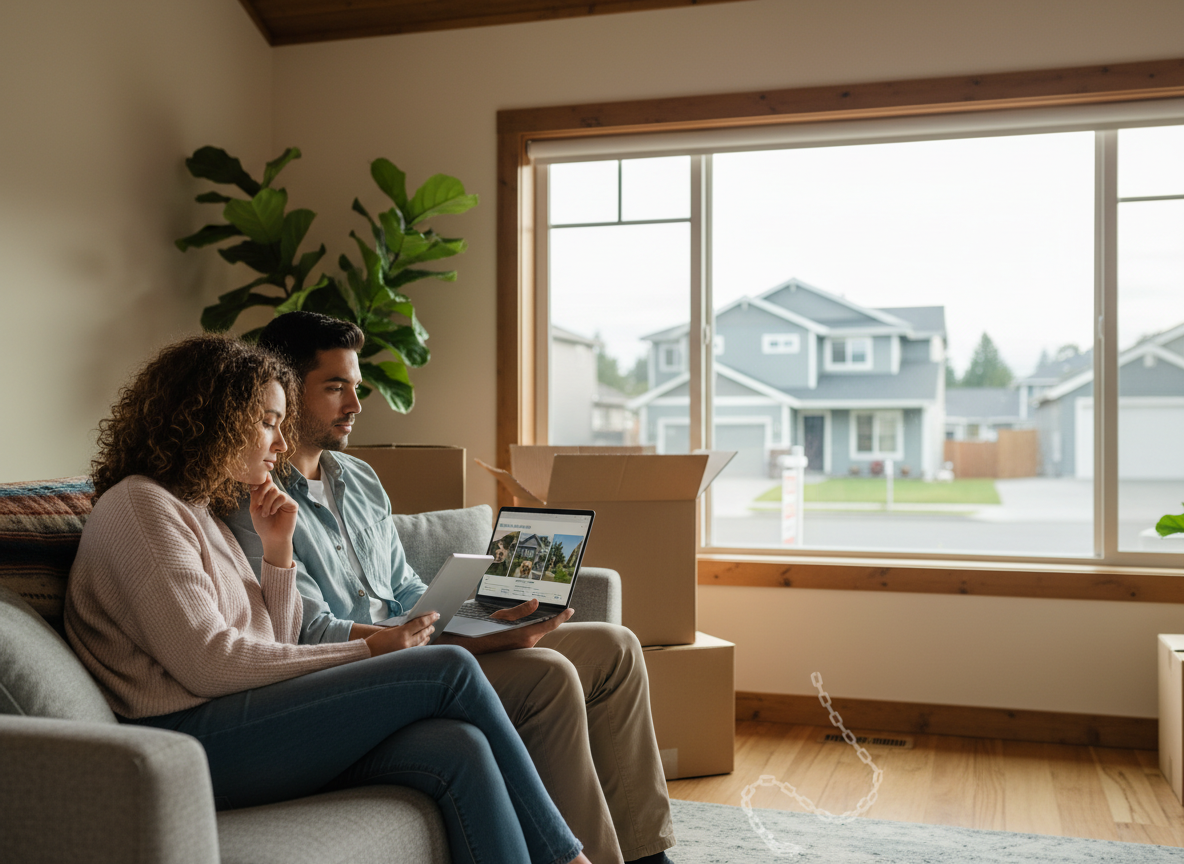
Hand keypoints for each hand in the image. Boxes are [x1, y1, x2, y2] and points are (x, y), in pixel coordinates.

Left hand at [249, 475, 297, 568]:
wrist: (272, 538)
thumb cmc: (263, 525)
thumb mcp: (255, 508)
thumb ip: (256, 494)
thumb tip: (258, 479)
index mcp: (267, 495)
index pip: (264, 482)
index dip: (259, 482)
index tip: (253, 489)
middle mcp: (276, 496)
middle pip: (270, 484)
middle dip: (262, 491)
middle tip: (258, 503)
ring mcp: (285, 499)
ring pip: (275, 491)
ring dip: (267, 502)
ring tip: (266, 513)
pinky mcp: (292, 504)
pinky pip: (283, 497)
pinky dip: (275, 504)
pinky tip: (273, 512)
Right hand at [364, 612, 438, 656]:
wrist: (368, 655)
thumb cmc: (376, 641)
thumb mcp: (389, 629)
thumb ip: (403, 626)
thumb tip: (415, 622)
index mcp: (402, 634)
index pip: (421, 623)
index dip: (430, 618)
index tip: (436, 614)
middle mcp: (407, 643)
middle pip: (424, 633)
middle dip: (430, 626)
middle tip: (433, 621)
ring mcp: (408, 652)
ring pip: (423, 642)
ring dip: (427, 635)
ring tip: (429, 630)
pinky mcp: (407, 658)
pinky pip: (418, 650)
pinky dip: (422, 644)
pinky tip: (423, 640)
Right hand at [438, 604, 574, 655]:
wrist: (469, 650)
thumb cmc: (483, 632)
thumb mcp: (501, 616)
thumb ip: (521, 611)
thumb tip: (536, 602)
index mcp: (524, 634)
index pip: (549, 625)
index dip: (561, 617)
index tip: (570, 610)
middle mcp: (526, 644)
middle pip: (543, 628)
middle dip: (547, 618)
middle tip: (552, 607)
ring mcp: (522, 649)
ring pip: (535, 633)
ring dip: (536, 624)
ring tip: (534, 612)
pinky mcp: (517, 650)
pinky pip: (528, 638)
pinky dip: (529, 630)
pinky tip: (522, 623)